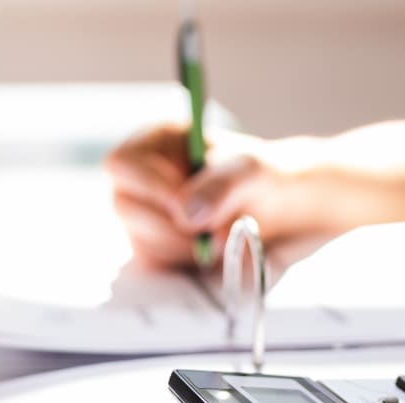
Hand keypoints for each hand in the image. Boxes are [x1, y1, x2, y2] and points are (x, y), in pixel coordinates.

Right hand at [105, 125, 293, 268]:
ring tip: (222, 237)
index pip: (123, 163)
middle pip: (125, 205)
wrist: (280, 207)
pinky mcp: (155, 244)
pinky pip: (155, 260)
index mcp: (156, 141)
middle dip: (170, 226)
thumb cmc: (261, 176)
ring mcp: (145, 213)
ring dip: (183, 246)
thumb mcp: (249, 170)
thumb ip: (219, 186)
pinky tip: (210, 249)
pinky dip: (184, 260)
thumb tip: (184, 214)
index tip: (182, 209)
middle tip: (212, 233)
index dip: (149, 188)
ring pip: (139, 237)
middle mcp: (142, 177)